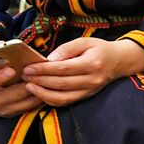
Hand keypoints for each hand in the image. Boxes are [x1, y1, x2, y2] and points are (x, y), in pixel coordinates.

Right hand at [0, 58, 41, 116]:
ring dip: (36, 90)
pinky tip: (46, 87)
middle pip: (13, 94)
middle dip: (26, 83)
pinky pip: (29, 107)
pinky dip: (38, 97)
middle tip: (38, 73)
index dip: (0, 78)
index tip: (11, 69)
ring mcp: (2, 110)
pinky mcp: (11, 113)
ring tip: (45, 79)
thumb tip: (2, 44)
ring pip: (24, 102)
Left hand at [20, 38, 143, 107]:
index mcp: (92, 64)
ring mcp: (90, 91)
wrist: (119, 62)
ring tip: (28, 86)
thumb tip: (50, 59)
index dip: (43, 69)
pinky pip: (66, 102)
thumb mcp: (85, 41)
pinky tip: (40, 93)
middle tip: (23, 75)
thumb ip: (67, 48)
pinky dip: (50, 100)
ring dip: (42, 93)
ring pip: (62, 97)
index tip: (28, 67)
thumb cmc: (100, 49)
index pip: (63, 69)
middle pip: (60, 84)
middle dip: (39, 80)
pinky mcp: (86, 97)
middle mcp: (92, 80)